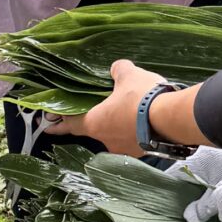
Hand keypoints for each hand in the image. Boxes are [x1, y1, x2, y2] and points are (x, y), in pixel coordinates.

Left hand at [44, 58, 171, 156]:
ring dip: (120, 125)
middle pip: (96, 129)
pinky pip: (135, 139)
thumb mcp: (128, 76)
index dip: (59, 124)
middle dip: (99, 119)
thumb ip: (118, 71)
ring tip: (131, 111)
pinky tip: (146, 120)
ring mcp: (125, 149)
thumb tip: (117, 68)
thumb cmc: (142, 98)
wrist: (172, 120)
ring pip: (117, 135)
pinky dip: (137, 130)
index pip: (70, 124)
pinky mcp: (143, 152)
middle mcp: (107, 140)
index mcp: (95, 123)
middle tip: (104, 109)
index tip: (49, 126)